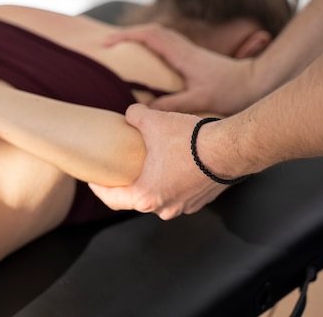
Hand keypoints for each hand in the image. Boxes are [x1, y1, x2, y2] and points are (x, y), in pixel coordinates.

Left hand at [89, 104, 225, 219]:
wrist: (230, 149)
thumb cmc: (190, 140)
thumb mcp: (153, 121)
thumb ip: (134, 116)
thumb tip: (130, 114)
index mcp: (145, 197)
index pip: (111, 199)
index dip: (98, 188)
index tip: (92, 180)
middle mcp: (164, 209)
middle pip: (135, 198)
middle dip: (126, 183)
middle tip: (117, 170)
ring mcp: (184, 207)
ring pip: (158, 196)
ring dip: (150, 182)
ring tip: (145, 165)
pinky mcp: (200, 201)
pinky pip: (178, 192)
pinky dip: (171, 181)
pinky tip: (171, 164)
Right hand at [107, 24, 255, 114]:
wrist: (255, 82)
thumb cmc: (230, 91)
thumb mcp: (200, 101)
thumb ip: (173, 105)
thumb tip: (146, 109)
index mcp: (181, 53)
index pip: (150, 36)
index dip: (126, 36)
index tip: (107, 43)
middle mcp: (182, 47)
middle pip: (150, 30)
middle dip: (125, 34)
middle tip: (104, 44)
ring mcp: (186, 49)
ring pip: (156, 35)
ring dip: (136, 37)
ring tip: (116, 48)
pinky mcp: (189, 55)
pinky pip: (162, 43)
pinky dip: (147, 44)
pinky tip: (140, 57)